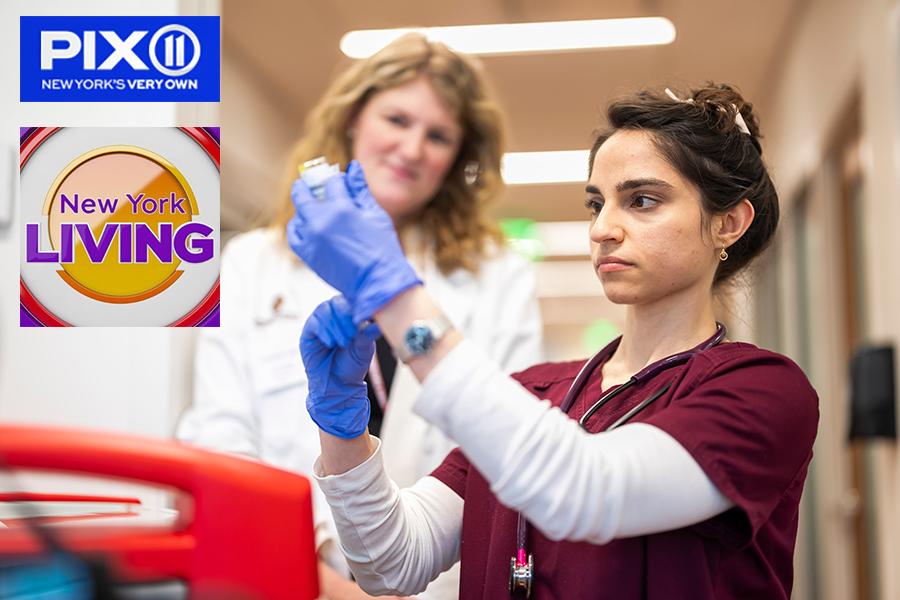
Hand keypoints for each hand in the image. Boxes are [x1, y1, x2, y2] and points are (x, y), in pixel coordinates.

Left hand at [287, 160, 421, 324]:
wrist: (377, 282)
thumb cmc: (382, 248)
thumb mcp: (375, 214)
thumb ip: (361, 190)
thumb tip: (353, 168)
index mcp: (341, 208)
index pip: (331, 182)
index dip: (335, 179)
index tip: (339, 181)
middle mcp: (321, 221)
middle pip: (303, 194)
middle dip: (307, 186)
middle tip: (311, 184)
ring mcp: (311, 238)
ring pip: (298, 213)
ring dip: (305, 207)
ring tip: (316, 209)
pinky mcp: (307, 254)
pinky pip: (294, 234)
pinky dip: (298, 226)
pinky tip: (308, 225)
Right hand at [300, 296, 379, 438]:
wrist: (338, 386)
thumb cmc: (352, 365)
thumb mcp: (364, 348)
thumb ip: (368, 334)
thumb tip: (379, 323)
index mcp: (350, 315)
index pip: (352, 299)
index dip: (357, 307)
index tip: (364, 319)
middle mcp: (334, 315)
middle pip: (337, 301)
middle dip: (345, 317)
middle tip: (353, 334)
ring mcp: (320, 322)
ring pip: (325, 309)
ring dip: (335, 325)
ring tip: (343, 343)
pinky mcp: (309, 333)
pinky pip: (314, 323)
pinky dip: (324, 331)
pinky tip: (331, 343)